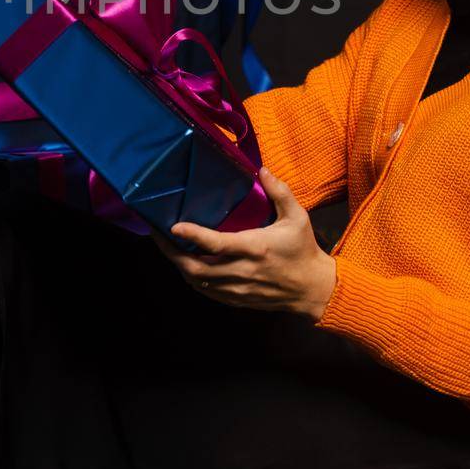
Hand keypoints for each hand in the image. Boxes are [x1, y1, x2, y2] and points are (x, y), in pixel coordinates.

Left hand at [152, 166, 338, 319]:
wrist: (313, 290)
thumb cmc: (303, 250)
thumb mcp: (298, 217)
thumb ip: (280, 192)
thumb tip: (261, 170)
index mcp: (255, 248)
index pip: (217, 244)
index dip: (193, 236)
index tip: (174, 226)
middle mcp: (242, 271)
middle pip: (196, 268)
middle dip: (171, 253)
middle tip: (156, 235)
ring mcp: (237, 288)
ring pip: (197, 281)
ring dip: (178, 265)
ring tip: (165, 246)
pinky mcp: (236, 298)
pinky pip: (206, 291)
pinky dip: (191, 278)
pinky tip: (184, 265)